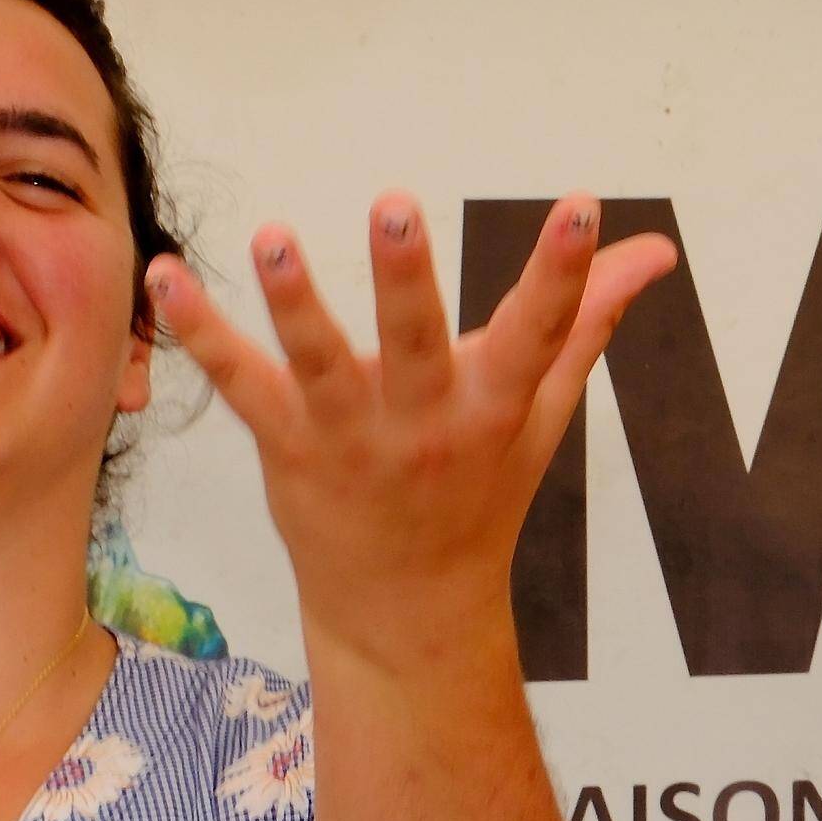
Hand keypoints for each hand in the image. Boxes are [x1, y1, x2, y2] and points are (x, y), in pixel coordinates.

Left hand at [153, 195, 672, 652]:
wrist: (410, 613)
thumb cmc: (480, 495)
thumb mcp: (541, 412)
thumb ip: (588, 321)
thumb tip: (655, 250)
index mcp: (494, 406)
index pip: (541, 331)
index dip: (564, 271)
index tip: (581, 207)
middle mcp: (426, 423)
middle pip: (419, 343)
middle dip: (408, 279)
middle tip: (396, 210)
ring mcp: (354, 438)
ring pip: (321, 364)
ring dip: (296, 301)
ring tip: (273, 238)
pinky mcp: (291, 449)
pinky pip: (243, 388)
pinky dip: (201, 336)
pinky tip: (166, 280)